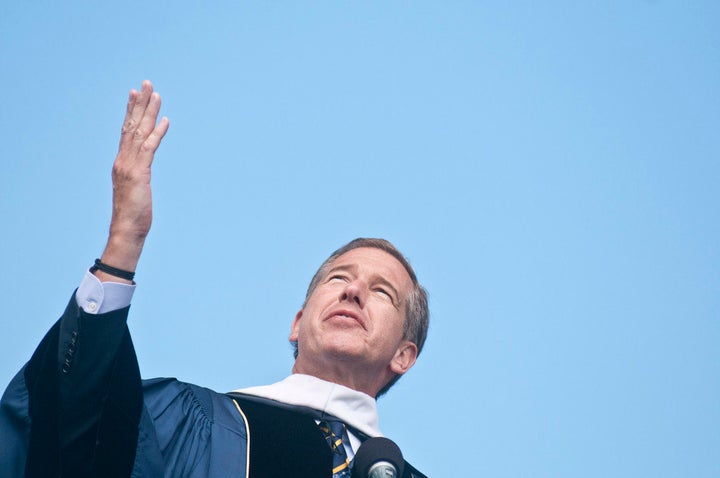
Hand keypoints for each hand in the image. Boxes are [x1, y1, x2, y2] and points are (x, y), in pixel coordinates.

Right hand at [96, 81, 168, 281]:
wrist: (127, 230)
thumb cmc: (133, 215)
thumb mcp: (136, 190)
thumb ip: (138, 177)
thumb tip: (143, 173)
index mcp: (122, 163)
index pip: (126, 131)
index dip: (131, 111)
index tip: (135, 93)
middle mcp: (123, 160)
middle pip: (131, 125)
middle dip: (139, 103)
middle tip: (146, 83)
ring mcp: (129, 166)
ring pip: (139, 132)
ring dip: (148, 112)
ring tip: (155, 94)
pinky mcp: (139, 174)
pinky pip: (149, 149)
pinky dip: (157, 133)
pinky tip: (165, 121)